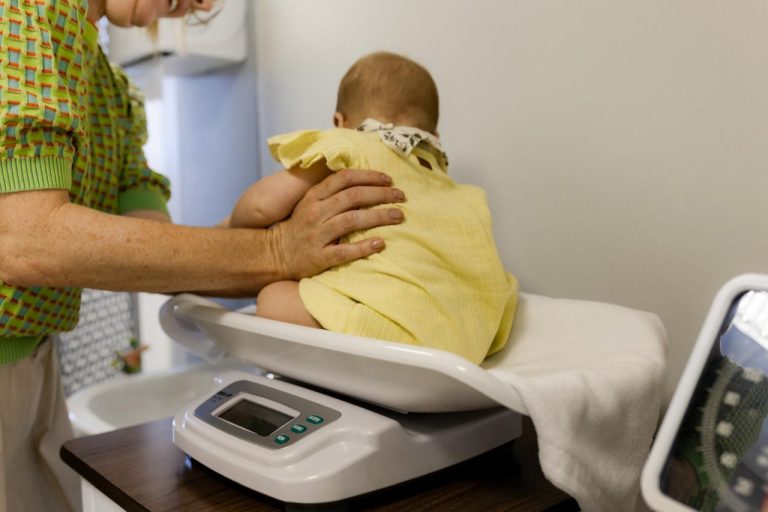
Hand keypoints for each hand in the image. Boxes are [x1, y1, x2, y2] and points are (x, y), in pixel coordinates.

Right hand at [270, 168, 404, 279]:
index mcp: (314, 196)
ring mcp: (317, 235)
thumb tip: (362, 180)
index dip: (369, 176)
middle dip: (381, 194)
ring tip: (398, 216)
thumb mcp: (309, 203)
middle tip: (401, 196)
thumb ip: (331, 192)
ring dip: (379, 217)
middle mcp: (316, 213)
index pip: (344, 179)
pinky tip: (381, 243)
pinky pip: (345, 251)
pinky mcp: (319, 257)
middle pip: (353, 197)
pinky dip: (364, 247)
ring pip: (352, 221)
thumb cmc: (299, 227)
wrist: (275, 254)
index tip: (388, 179)